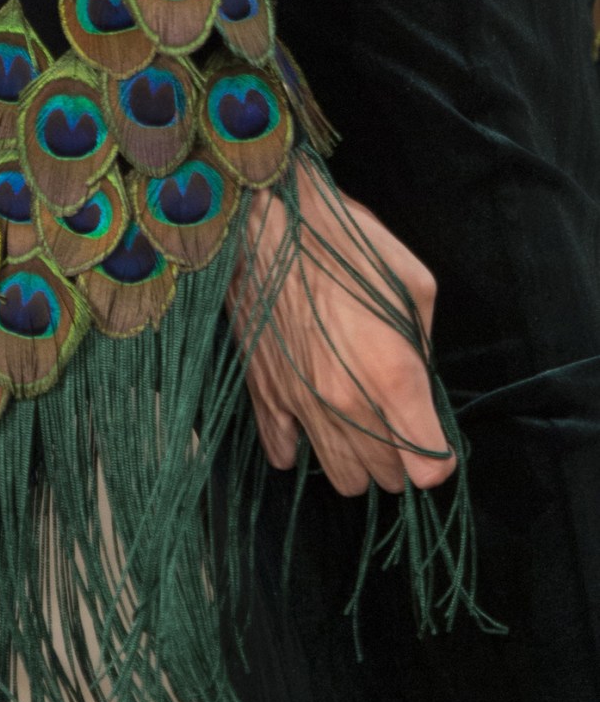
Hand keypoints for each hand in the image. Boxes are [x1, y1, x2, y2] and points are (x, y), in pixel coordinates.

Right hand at [225, 152, 456, 497]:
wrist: (264, 223)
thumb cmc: (344, 242)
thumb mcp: (414, 283)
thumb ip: (424, 346)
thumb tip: (421, 382)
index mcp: (394, 376)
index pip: (428, 468)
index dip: (438, 456)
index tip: (435, 437)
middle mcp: (347, 404)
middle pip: (387, 477)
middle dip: (402, 459)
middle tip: (398, 421)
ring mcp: (301, 405)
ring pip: (342, 478)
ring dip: (359, 460)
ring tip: (360, 424)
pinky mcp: (264, 397)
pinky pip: (283, 454)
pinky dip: (301, 446)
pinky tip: (311, 418)